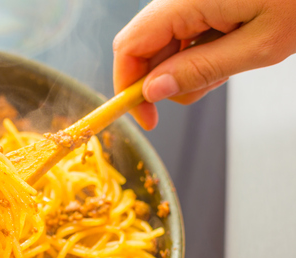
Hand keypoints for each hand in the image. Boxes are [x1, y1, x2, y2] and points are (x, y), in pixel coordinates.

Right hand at [113, 0, 295, 129]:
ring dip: (186, 65)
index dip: (128, 87)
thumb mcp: (258, 45)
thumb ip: (201, 69)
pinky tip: (228, 50)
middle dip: (163, 79)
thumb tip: (153, 91)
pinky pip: (183, 31)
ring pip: (164, 43)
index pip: (130, 48)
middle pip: (143, 47)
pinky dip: (198, 50)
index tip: (146, 117)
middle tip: (202, 88)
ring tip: (228, 64)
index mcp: (187, 0)